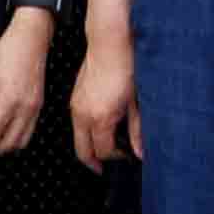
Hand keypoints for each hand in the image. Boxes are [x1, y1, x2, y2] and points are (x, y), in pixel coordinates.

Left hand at [0, 13, 53, 160]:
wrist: (31, 38)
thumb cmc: (7, 52)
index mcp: (9, 101)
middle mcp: (25, 108)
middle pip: (6, 143)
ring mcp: (35, 109)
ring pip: (20, 142)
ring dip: (2, 149)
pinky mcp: (39, 106)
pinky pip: (28, 133)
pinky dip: (15, 141)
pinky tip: (3, 137)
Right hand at [71, 35, 136, 171]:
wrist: (108, 45)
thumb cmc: (126, 69)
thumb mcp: (136, 103)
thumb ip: (137, 131)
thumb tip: (140, 152)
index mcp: (101, 118)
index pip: (103, 152)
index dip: (115, 159)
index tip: (126, 156)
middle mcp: (84, 116)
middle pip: (83, 152)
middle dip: (94, 163)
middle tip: (105, 168)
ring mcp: (76, 108)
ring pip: (77, 139)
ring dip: (89, 147)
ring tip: (104, 149)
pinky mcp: (73, 99)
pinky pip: (76, 125)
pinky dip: (85, 133)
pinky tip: (99, 128)